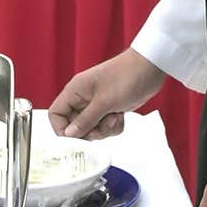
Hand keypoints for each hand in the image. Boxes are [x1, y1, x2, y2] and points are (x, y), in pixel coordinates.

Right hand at [48, 48, 165, 139]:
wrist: (150, 68)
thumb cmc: (126, 77)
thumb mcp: (104, 102)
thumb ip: (85, 120)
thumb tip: (68, 135)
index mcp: (75, 90)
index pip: (56, 114)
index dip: (62, 129)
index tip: (76, 138)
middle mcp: (83, 97)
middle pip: (74, 125)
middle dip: (90, 131)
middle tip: (103, 125)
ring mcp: (97, 104)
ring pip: (91, 128)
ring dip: (104, 129)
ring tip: (115, 116)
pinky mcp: (110, 108)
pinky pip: (105, 126)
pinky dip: (113, 126)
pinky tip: (121, 115)